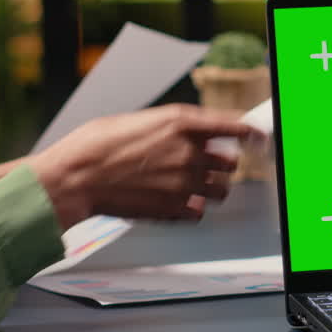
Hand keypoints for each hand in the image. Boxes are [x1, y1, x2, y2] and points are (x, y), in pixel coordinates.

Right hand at [28, 104, 258, 229]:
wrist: (73, 178)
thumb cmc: (94, 146)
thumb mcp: (136, 120)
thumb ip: (168, 127)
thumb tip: (182, 132)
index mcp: (181, 122)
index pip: (233, 125)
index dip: (250, 132)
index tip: (258, 136)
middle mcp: (189, 151)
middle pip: (230, 162)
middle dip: (221, 163)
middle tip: (205, 165)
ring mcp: (184, 181)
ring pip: (221, 189)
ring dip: (211, 187)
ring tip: (191, 186)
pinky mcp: (174, 207)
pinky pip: (200, 211)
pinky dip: (192, 208)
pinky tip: (177, 202)